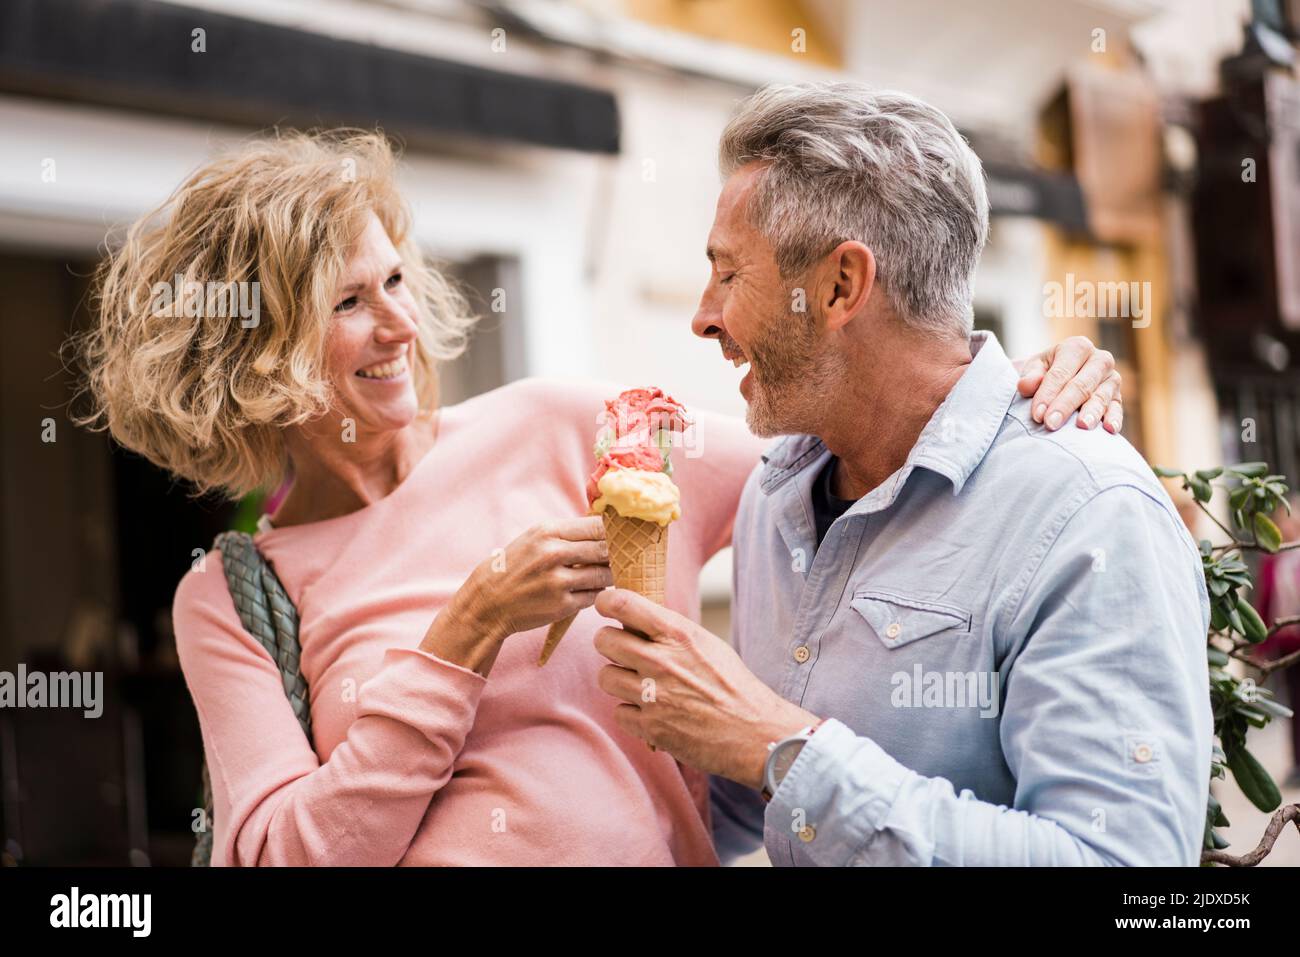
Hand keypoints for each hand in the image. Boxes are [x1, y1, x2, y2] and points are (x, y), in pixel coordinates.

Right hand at [424, 517, 610, 674]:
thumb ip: (567, 534)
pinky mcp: (562, 605)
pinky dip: (595, 594)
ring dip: (607, 575)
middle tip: (620, 557)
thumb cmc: (516, 567)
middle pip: (604, 549)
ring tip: (602, 574)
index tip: (620, 537)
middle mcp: (553, 553)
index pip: (597, 526)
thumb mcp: (534, 539)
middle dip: (615, 554)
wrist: (488, 602)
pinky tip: (585, 591)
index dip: (613, 532)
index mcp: (547, 532)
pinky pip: (594, 596)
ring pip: (603, 574)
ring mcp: (558, 581)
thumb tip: (606, 529)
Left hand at [593, 588, 816, 787]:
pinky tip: (652, 712)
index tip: (606, 606)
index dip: (606, 602)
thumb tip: (636, 622)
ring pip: (605, 677)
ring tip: (639, 685)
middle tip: (622, 652)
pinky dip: (632, 714)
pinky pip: (618, 712)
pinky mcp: (650, 728)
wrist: (755, 733)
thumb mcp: (707, 644)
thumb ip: (670, 632)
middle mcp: (660, 660)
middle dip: (610, 644)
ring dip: (618, 681)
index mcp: (677, 633)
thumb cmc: (734, 686)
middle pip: (603, 640)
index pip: (622, 603)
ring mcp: (652, 695)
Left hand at [1015, 335, 1121, 432]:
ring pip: (1101, 396)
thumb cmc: (1044, 373)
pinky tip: (1109, 429)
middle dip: (1065, 405)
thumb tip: (1025, 385)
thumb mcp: (1033, 369)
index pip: (1061, 372)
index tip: (1037, 415)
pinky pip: (1117, 409)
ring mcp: (1111, 379)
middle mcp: (1099, 360)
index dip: (1048, 394)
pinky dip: (1114, 419)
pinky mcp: (1118, 398)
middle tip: (1051, 424)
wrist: (1058, 380)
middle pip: (1082, 385)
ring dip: (1091, 412)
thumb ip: (1030, 376)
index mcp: (1077, 347)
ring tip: (1082, 426)